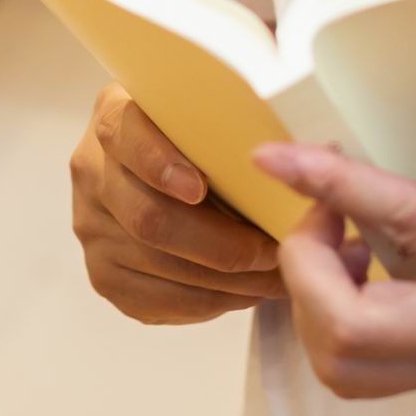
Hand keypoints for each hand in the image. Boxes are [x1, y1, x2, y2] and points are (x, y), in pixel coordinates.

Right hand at [70, 85, 285, 324]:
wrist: (152, 170)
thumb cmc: (197, 138)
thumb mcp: (204, 113)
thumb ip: (237, 124)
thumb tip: (324, 152)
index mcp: (115, 117)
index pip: (126, 135)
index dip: (160, 163)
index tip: (199, 187)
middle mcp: (92, 172)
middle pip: (149, 218)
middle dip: (222, 244)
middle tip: (276, 251)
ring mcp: (91, 227)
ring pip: (158, 265)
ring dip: (227, 280)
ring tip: (277, 278)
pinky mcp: (104, 274)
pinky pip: (157, 300)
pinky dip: (209, 302)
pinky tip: (245, 293)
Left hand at [251, 64, 415, 397]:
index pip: (406, 223)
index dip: (331, 187)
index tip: (276, 157)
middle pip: (350, 330)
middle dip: (302, 267)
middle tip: (319, 211)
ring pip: (347, 368)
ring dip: (314, 304)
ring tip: (338, 244)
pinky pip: (367, 372)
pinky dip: (338, 324)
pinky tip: (365, 270)